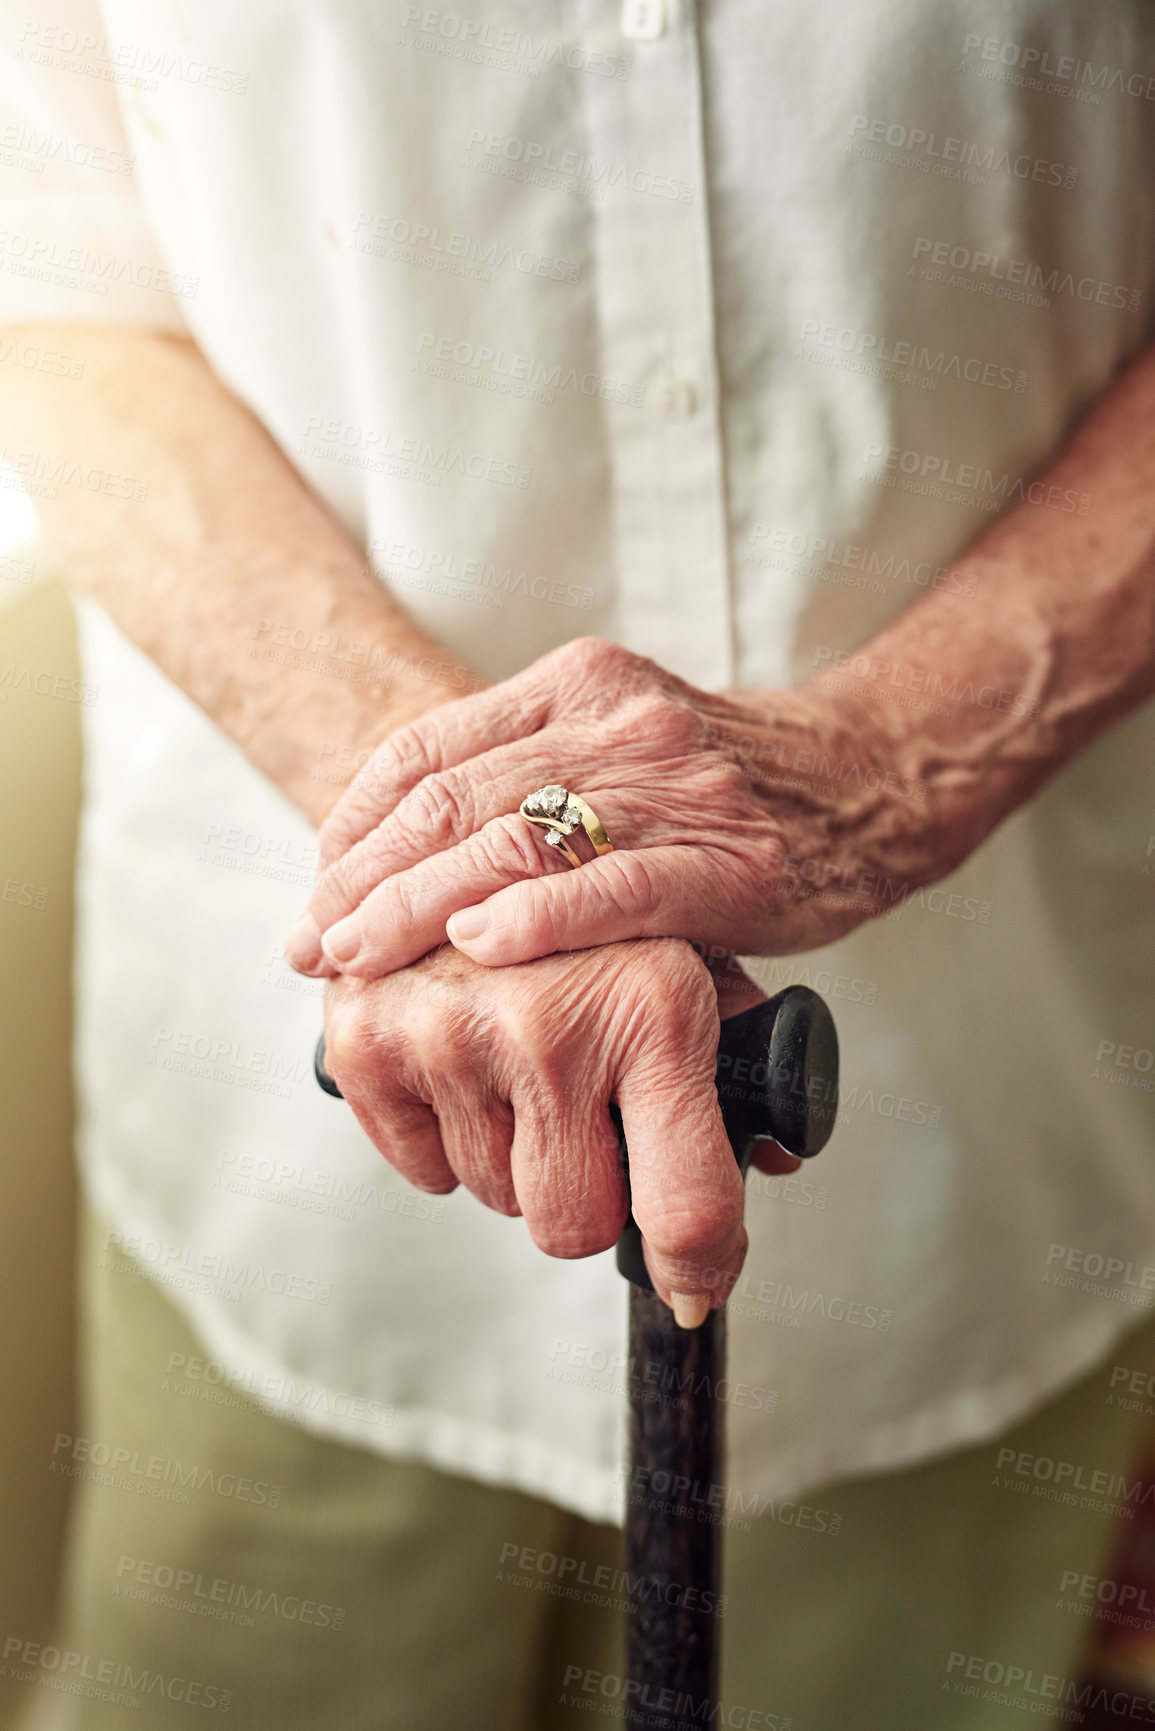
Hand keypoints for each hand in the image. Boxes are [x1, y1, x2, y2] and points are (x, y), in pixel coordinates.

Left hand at [285, 636, 946, 980]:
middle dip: (365, 880)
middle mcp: (617, 720)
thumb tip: (397, 867)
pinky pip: (617, 887)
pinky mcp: (729, 861)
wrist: (867, 783)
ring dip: (418, 908)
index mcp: (575, 683)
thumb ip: (521, 781)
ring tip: (359, 962)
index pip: (427, 748)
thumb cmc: (721, 788)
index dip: (354, 825)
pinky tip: (478, 948)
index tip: (314, 893)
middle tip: (314, 946)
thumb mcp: (613, 750)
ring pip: (515, 842)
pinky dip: (538, 918)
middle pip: (453, 797)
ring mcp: (676, 787)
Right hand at [321, 938, 790, 1321]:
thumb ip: (741, 1056)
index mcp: (655, 1005)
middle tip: (591, 1125)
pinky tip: (466, 1064)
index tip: (693, 1283)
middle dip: (590, 1194)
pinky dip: (446, 1136)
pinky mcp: (366, 1039)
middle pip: (577, 1226)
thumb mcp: (693, 952)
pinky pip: (423, 1168)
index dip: (697, 1264)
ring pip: (497, 1197)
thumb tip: (774, 1156)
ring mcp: (449, 1032)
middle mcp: (550, 1022)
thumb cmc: (598, 898)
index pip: (686, 1206)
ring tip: (523, 1065)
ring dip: (515, 1154)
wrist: (466, 809)